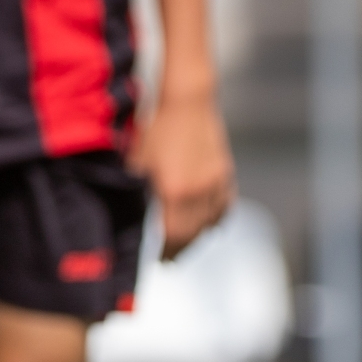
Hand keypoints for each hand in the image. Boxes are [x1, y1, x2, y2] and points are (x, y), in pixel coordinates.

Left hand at [131, 93, 234, 259]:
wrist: (188, 100)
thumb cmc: (157, 128)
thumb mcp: (137, 162)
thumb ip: (138, 193)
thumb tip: (134, 219)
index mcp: (174, 192)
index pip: (172, 236)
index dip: (166, 251)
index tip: (160, 260)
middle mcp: (199, 193)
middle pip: (192, 235)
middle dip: (181, 250)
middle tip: (171, 260)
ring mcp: (216, 184)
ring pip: (211, 224)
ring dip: (198, 237)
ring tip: (186, 244)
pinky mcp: (226, 175)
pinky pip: (224, 208)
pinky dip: (216, 220)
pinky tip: (208, 224)